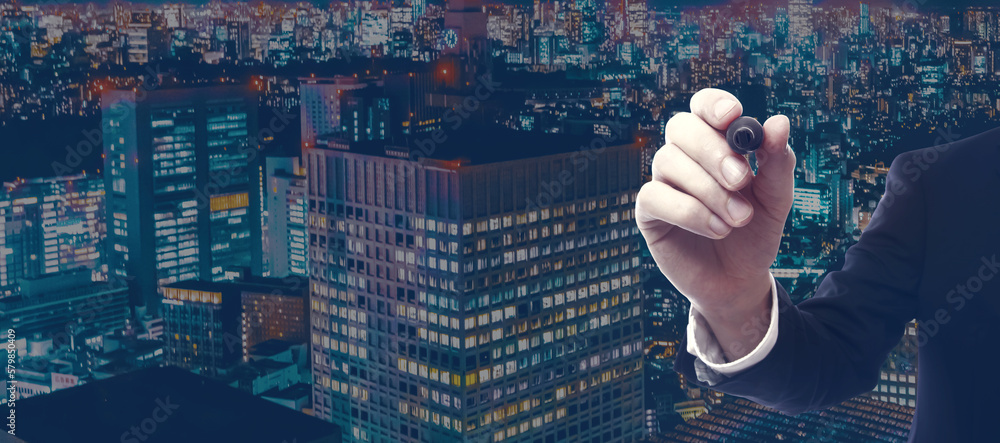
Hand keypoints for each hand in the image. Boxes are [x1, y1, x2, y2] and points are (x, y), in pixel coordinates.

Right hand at [635, 88, 794, 336]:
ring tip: (738, 219)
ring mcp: (663, 182)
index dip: (713, 105)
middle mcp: (685, 156)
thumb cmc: (754, 233)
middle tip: (742, 179)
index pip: (703, 106)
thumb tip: (779, 122)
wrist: (739, 280)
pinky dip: (690, 212)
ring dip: (708, 190)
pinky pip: (657, 196)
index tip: (733, 116)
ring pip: (669, 161)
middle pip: (681, 127)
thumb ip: (777, 162)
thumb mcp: (776, 199)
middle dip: (712, 150)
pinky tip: (716, 229)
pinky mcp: (649, 212)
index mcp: (715, 142)